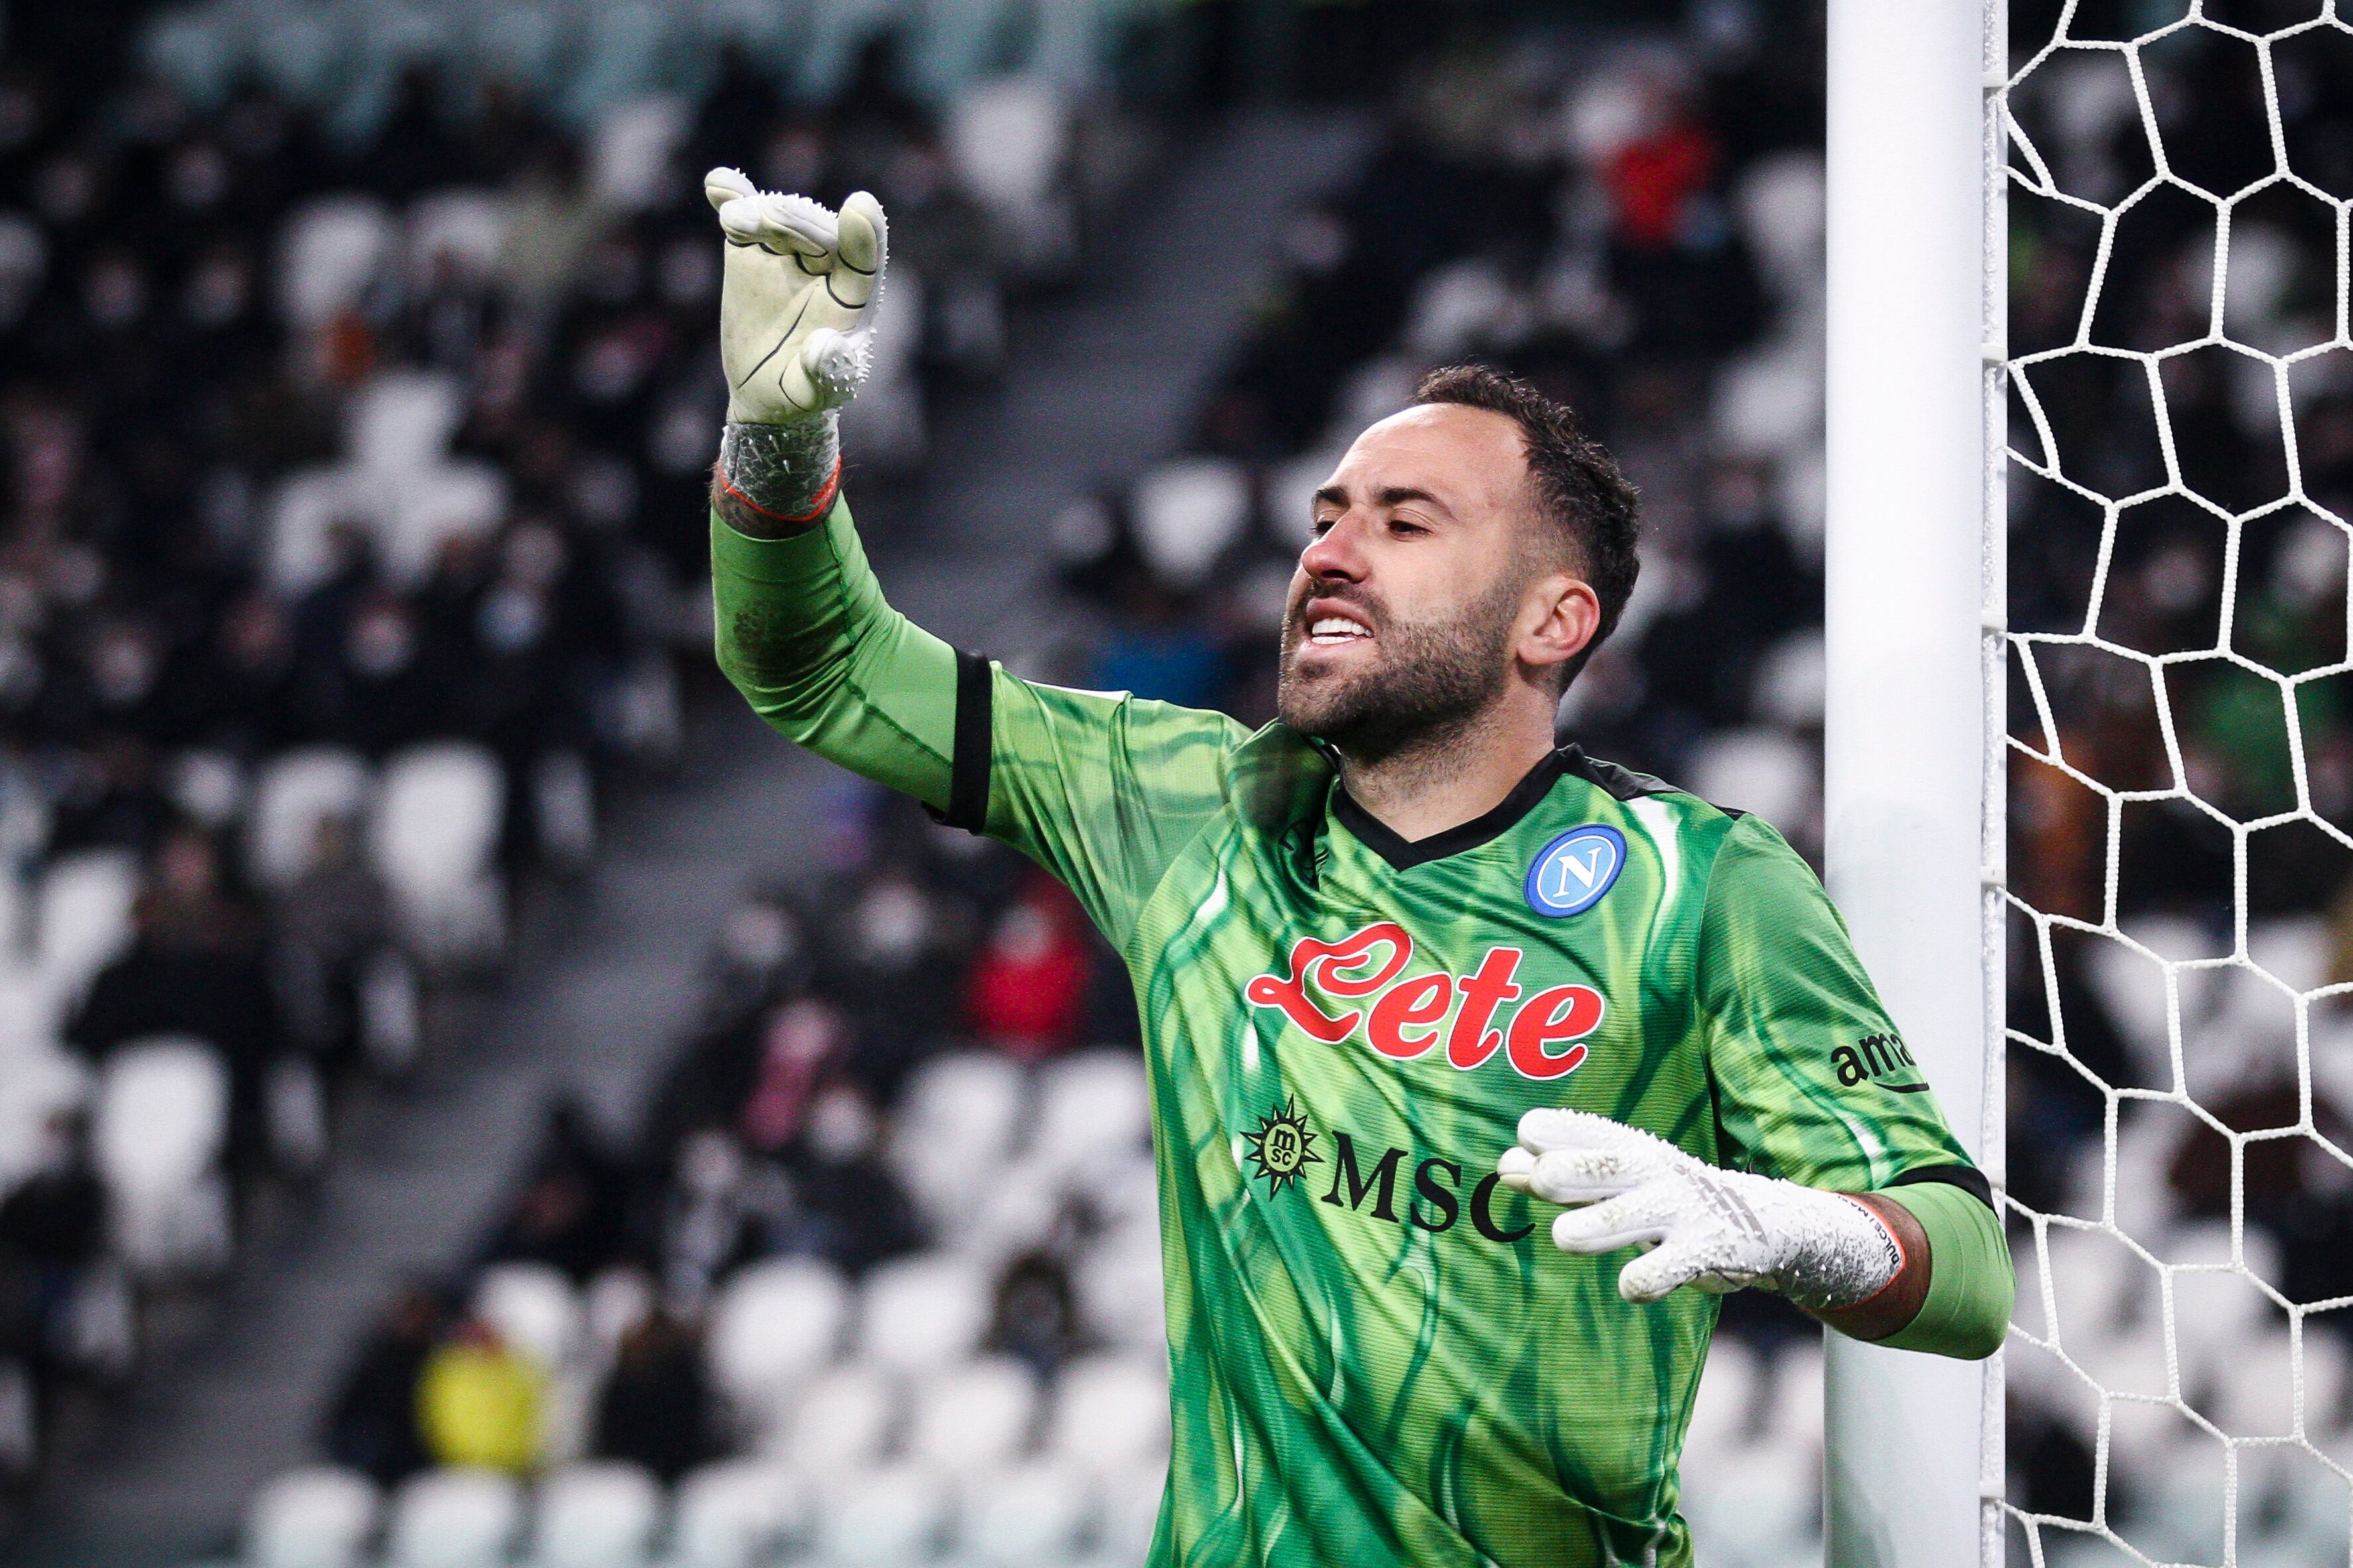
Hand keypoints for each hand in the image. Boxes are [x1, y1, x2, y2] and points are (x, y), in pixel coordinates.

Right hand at [705, 168, 887, 424]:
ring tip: (735, 220)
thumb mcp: (819, 392)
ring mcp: (786, 254)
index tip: (859, 206)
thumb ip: (827, 371)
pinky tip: (718, 184)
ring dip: (759, 212)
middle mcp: (825, 265)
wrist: (765, 393)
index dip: (863, 233)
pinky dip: (732, 198)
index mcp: (854, 296)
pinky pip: (741, 219)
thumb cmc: (804, 392)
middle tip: (768, 222)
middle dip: (796, 224)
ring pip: (779, 219)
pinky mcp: (748, 252)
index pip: (865, 257)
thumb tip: (824, 345)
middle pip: (817, 230)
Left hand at [1497, 1108, 1901, 1310]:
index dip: (1541, 1138)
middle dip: (1561, 1173)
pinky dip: (1640, 1282)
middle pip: (1599, 1166)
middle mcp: (1651, 1172)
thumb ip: (1561, 1173)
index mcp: (1626, 1147)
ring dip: (1589, 1228)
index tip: (1518, 1158)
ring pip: (1624, 1219)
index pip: (1575, 1129)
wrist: (1762, 1221)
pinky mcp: (1704, 1252)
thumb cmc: (1664, 1197)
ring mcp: (1678, 1211)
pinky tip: (1632, 1285)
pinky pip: (1662, 1270)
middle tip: (1538, 1181)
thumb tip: (1503, 1166)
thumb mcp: (1619, 1179)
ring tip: (1565, 1236)